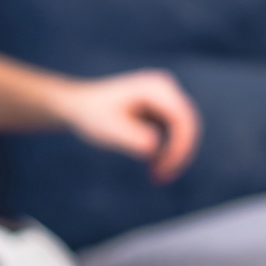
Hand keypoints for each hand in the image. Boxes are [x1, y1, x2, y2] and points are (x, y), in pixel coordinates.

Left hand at [54, 70, 200, 182]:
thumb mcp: (108, 128)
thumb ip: (132, 137)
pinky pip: (174, 135)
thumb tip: (154, 147)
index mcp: (156, 87)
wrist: (77, 106)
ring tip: (155, 177)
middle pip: (187, 126)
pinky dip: (167, 152)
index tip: (165, 169)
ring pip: (183, 133)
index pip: (182, 119)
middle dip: (178, 154)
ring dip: (173, 156)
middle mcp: (165, 89)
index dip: (180, 146)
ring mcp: (165, 99)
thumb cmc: (91, 114)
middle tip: (161, 178)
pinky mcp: (161, 111)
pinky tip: (153, 168)